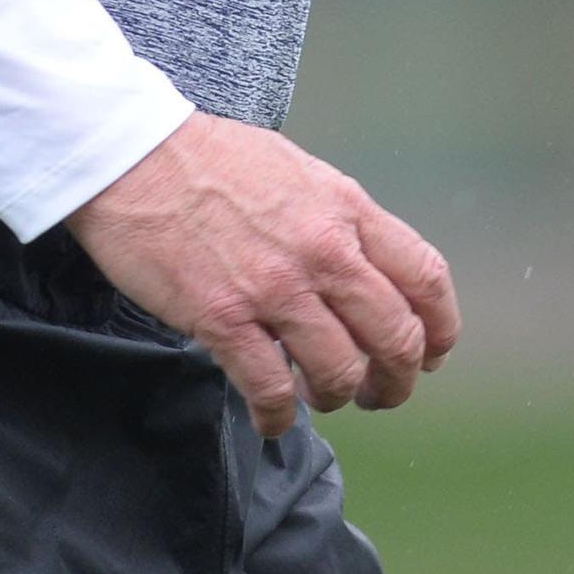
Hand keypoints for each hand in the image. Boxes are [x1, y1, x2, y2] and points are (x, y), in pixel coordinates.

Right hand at [65, 113, 460, 438]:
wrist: (134, 155)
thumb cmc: (213, 162)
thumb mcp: (300, 173)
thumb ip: (340, 221)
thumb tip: (369, 272)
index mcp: (346, 209)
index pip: (425, 278)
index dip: (439, 328)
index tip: (432, 352)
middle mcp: (323, 250)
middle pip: (396, 337)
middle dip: (398, 379)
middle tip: (381, 392)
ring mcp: (274, 287)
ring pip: (341, 371)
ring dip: (339, 397)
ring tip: (321, 396)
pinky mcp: (222, 317)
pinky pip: (271, 390)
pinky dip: (279, 418)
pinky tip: (273, 418)